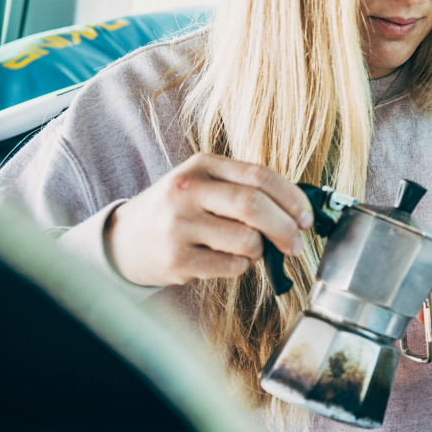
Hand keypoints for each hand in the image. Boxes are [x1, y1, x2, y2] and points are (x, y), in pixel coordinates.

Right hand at [105, 153, 313, 286]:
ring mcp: (179, 225)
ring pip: (246, 239)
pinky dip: (242, 266)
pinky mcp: (176, 259)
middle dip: (286, 227)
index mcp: (202, 165)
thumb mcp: (204, 183)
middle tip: (297, 242)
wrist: (125, 238)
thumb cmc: (178, 210)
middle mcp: (188, 190)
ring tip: (252, 249)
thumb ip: (244, 187)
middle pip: (254, 205)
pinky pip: (231, 266)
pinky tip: (230, 259)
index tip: (307, 216)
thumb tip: (298, 208)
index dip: (292, 197)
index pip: (260, 175)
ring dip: (261, 249)